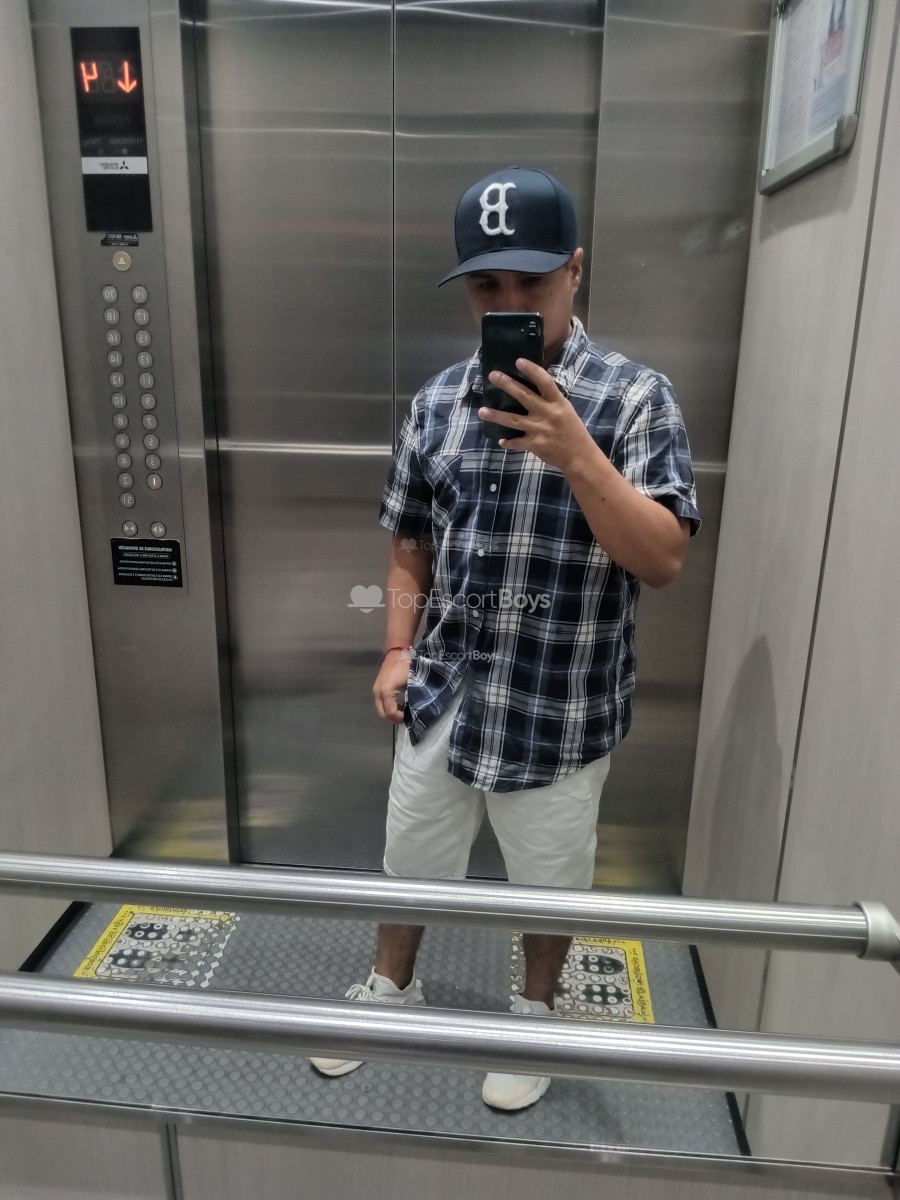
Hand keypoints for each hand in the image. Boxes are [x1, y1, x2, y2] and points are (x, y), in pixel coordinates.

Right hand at [373, 651, 410, 723]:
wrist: (398, 652)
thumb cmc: (407, 666)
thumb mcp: (411, 683)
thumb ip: (410, 698)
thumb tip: (412, 710)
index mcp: (386, 691)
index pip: (391, 713)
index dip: (400, 718)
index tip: (409, 716)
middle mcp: (378, 692)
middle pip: (382, 714)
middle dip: (393, 718)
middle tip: (405, 717)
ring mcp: (376, 689)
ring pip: (380, 709)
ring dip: (390, 713)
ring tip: (402, 711)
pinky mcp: (377, 687)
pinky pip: (380, 703)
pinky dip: (387, 707)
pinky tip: (397, 705)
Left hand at [478, 358, 594, 472]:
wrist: (579, 455)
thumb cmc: (573, 430)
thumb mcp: (565, 409)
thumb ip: (550, 400)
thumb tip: (532, 387)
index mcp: (558, 402)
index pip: (544, 382)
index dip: (532, 370)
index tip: (518, 361)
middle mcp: (548, 413)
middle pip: (524, 396)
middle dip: (507, 385)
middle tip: (492, 376)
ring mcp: (539, 429)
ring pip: (513, 420)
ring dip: (496, 416)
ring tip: (481, 411)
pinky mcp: (535, 444)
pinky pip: (517, 442)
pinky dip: (508, 442)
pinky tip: (500, 441)